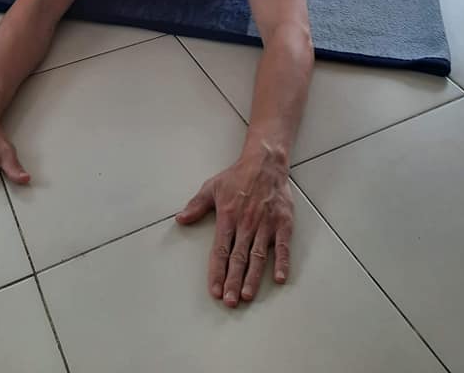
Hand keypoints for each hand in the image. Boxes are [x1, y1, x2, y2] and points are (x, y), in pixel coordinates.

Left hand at [176, 147, 293, 306]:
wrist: (265, 162)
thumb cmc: (237, 176)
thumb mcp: (211, 186)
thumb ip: (196, 205)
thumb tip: (180, 219)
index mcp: (228, 217)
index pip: (220, 250)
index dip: (217, 272)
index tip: (215, 290)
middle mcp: (246, 224)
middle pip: (238, 258)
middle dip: (233, 282)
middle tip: (230, 302)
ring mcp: (265, 224)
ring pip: (258, 256)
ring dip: (253, 277)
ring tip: (247, 295)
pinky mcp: (283, 223)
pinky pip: (283, 246)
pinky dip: (282, 262)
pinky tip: (279, 278)